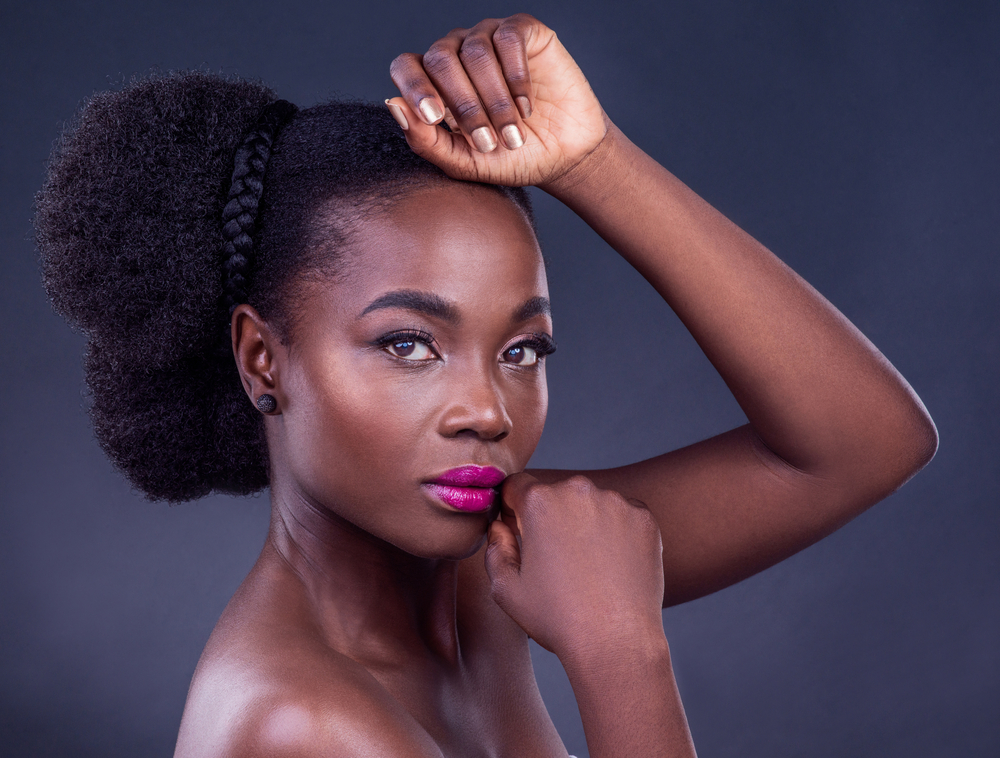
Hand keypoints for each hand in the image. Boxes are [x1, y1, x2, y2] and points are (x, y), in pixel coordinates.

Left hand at [388, 14, 607, 187]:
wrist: (561, 157)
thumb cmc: (508, 159)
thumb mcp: (464, 162)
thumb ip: (426, 141)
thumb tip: (394, 105)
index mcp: (434, 83)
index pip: (406, 66)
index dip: (414, 87)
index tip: (434, 118)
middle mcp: (457, 54)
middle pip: (440, 58)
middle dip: (463, 105)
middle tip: (487, 141)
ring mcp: (489, 39)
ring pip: (475, 52)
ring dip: (494, 100)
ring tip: (512, 134)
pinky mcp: (524, 32)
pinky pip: (508, 39)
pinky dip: (516, 77)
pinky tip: (526, 106)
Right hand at [484, 473, 665, 660]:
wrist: (617, 642)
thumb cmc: (557, 619)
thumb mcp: (505, 589)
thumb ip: (494, 549)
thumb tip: (500, 527)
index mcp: (539, 502)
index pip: (517, 486)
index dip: (513, 509)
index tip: (521, 533)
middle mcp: (578, 490)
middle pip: (556, 493)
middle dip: (551, 517)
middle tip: (558, 558)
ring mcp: (616, 501)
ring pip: (591, 503)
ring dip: (585, 523)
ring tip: (589, 567)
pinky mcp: (644, 517)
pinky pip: (623, 515)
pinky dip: (617, 533)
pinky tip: (613, 567)